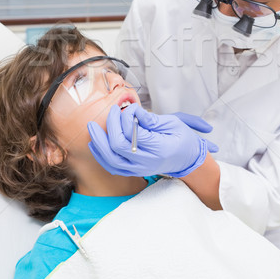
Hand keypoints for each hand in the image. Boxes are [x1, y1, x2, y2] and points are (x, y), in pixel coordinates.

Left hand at [87, 104, 217, 177]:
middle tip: (112, 111)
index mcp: (160, 149)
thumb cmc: (182, 140)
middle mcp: (147, 162)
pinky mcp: (133, 171)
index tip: (130, 107)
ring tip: (92, 127)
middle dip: (110, 126)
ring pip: (111, 160)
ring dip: (99, 142)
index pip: (133, 133)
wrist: (187, 160)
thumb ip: (151, 119)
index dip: (127, 117)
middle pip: (118, 146)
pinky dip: (100, 155)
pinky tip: (95, 143)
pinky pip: (112, 167)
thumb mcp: (173, 124)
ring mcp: (139, 169)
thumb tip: (134, 111)